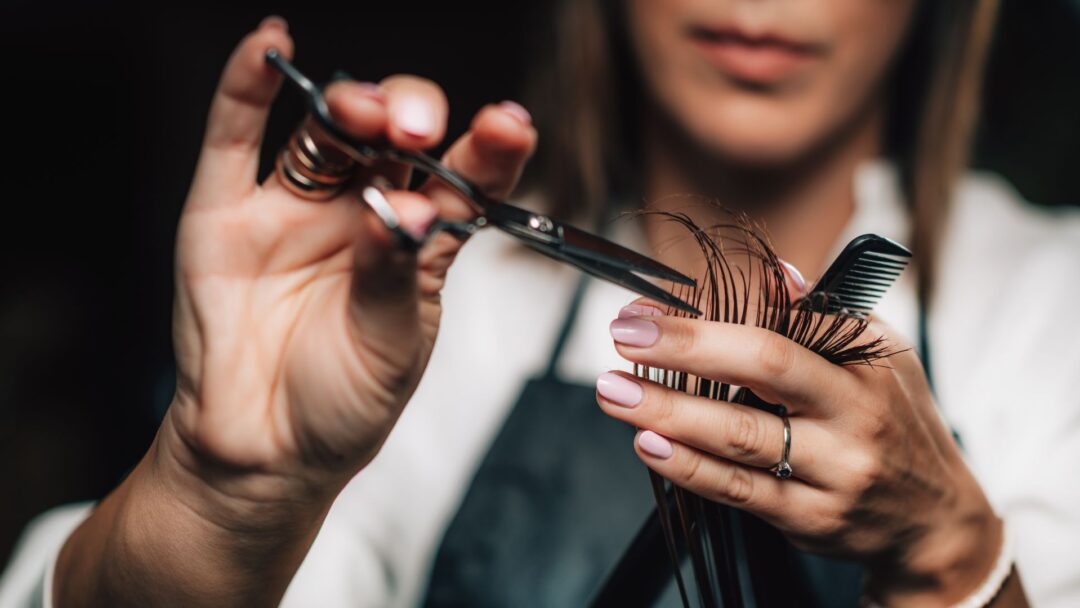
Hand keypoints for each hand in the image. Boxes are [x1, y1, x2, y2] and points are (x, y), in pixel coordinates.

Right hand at [166, 18, 535, 512]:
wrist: (264, 453)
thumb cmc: (343, 403)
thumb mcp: (390, 347)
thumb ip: (393, 274)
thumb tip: (401, 211)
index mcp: (420, 241)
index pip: (462, 178)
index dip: (488, 149)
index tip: (509, 126)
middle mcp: (362, 210)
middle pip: (393, 138)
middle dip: (410, 118)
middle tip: (417, 130)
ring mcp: (296, 207)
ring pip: (326, 132)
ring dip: (349, 105)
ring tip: (365, 110)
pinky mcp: (226, 212)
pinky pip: (235, 138)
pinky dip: (245, 88)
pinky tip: (268, 45)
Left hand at [597, 299, 1003, 605]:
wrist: (934, 520)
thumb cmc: (893, 421)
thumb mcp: (877, 358)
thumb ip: (820, 317)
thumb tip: (773, 273)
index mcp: (864, 362)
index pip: (784, 322)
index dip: (710, 313)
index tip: (649, 307)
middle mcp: (854, 413)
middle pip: (766, 367)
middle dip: (687, 347)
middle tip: (624, 336)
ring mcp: (834, 470)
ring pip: (741, 436)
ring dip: (668, 411)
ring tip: (614, 393)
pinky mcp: (809, 517)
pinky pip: (740, 490)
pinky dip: (689, 467)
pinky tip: (648, 444)